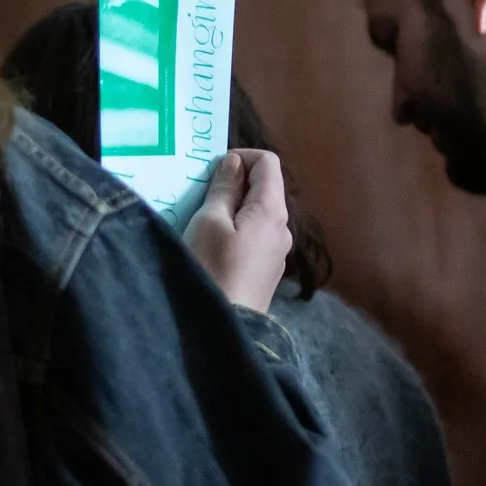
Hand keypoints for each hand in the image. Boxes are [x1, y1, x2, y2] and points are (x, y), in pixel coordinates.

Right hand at [184, 149, 290, 313]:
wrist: (225, 328)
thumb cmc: (212, 269)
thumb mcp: (209, 222)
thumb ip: (223, 188)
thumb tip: (234, 163)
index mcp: (272, 210)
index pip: (268, 162)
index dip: (241, 157)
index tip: (212, 171)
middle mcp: (283, 228)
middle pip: (264, 188)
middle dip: (234, 184)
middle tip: (202, 196)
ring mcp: (278, 251)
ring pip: (258, 214)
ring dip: (233, 208)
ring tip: (204, 222)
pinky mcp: (268, 271)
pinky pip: (255, 236)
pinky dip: (237, 229)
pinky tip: (215, 246)